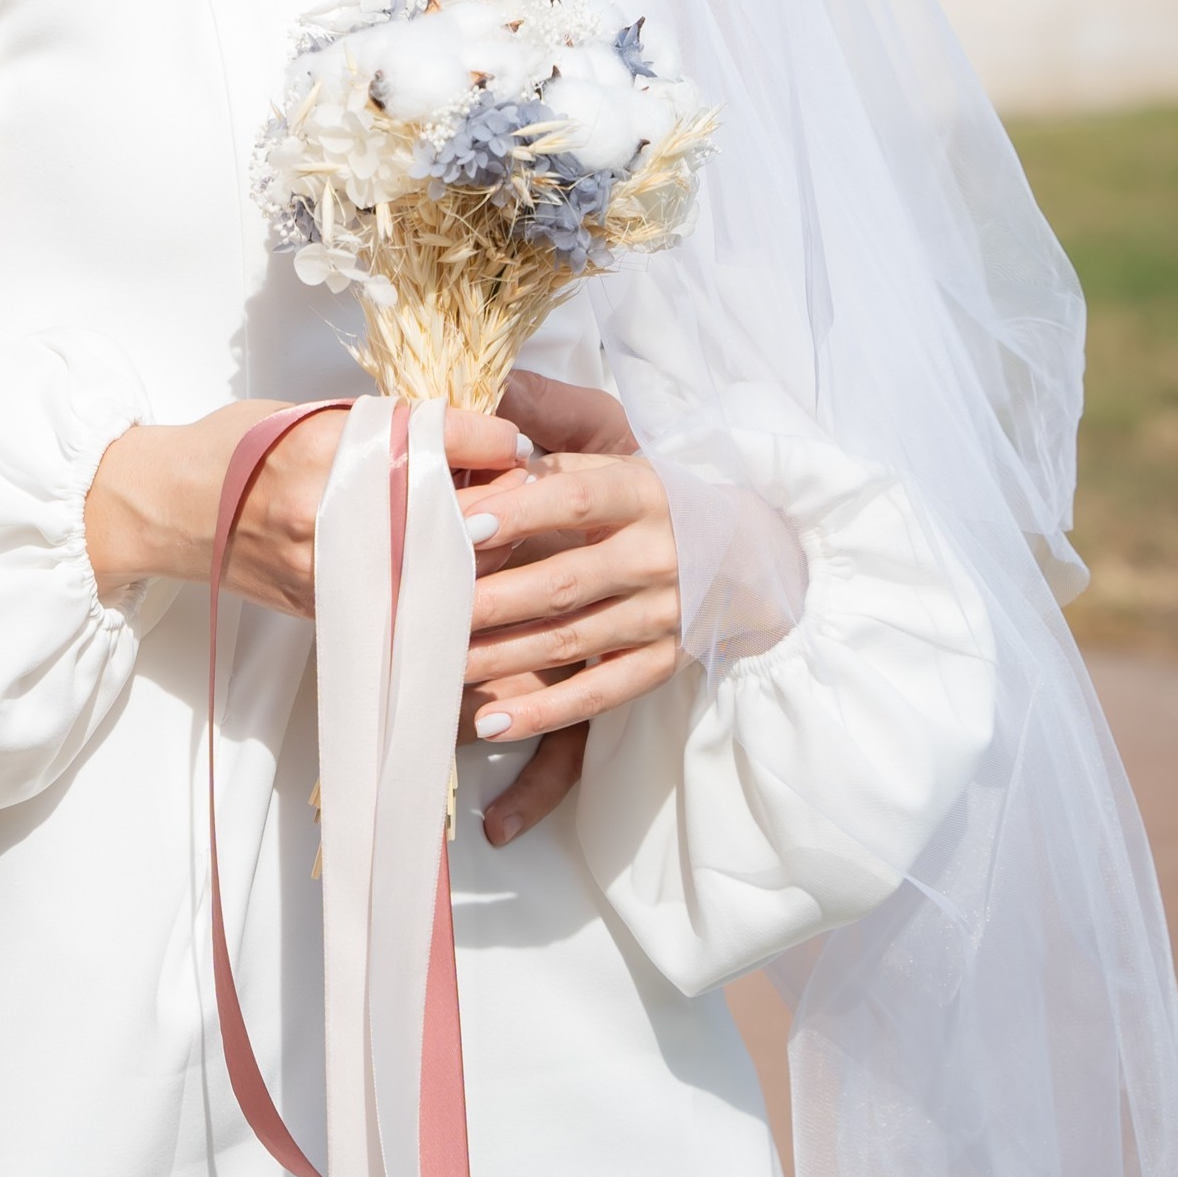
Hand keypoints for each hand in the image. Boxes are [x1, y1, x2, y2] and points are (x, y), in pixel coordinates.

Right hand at [82, 398, 532, 616]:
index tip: (519, 444)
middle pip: (456, 507)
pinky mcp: (327, 604)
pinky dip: (438, 586)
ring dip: (481, 550)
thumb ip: (380, 428)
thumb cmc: (233, 449)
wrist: (166, 508)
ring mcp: (332, 563)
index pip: (443, 437)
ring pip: (440, 564)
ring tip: (498, 532)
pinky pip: (405, 599)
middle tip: (526, 492)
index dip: (496, 439)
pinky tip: (454, 573)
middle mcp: (335, 504)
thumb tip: (461, 439)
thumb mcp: (306, 413)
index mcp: (332, 442)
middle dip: (503, 500)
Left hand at [457, 416, 678, 836]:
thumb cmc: (652, 500)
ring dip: (500, 657)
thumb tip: (474, 452)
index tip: (460, 527)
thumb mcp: (615, 459)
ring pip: (571, 641)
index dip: (520, 513)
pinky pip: (601, 694)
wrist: (754, 554)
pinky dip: (545, 713)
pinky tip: (491, 723)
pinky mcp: (666, 662)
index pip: (577, 500)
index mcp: (643, 493)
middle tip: (423, 609)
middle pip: (563, 582)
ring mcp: (666, 615)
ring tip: (436, 664)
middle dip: (489, 600)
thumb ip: (546, 454)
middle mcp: (658, 555)